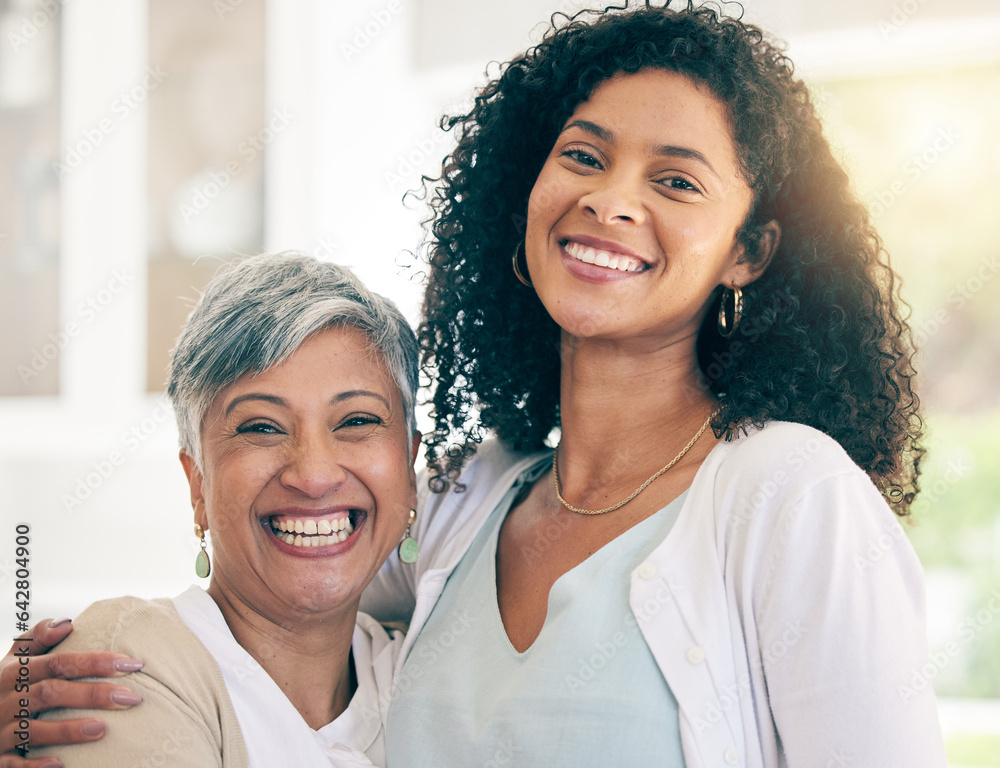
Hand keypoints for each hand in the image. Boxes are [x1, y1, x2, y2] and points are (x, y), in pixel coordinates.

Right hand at [0, 619, 143, 767]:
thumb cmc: (3, 686)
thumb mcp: (13, 659)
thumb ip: (38, 639)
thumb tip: (69, 623)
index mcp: (15, 672)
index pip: (60, 663)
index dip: (96, 662)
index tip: (131, 664)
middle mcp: (6, 699)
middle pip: (52, 693)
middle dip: (92, 694)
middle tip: (131, 698)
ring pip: (34, 729)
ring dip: (68, 731)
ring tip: (102, 729)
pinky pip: (12, 764)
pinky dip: (34, 765)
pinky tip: (60, 763)